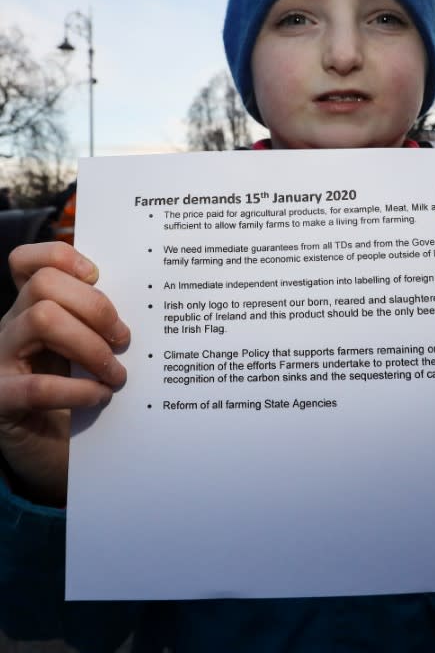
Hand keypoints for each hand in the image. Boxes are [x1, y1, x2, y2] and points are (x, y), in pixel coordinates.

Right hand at [0, 242, 128, 505]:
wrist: (54, 456)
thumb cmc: (78, 397)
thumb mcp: (87, 352)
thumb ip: (98, 325)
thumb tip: (143, 304)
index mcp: (32, 309)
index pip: (28, 261)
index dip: (61, 256)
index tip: (98, 276)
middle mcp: (11, 327)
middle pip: (44, 285)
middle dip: (95, 307)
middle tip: (124, 339)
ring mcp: (1, 361)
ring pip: (41, 319)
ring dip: (90, 346)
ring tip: (117, 374)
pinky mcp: (1, 401)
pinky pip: (36, 386)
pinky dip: (77, 390)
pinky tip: (100, 398)